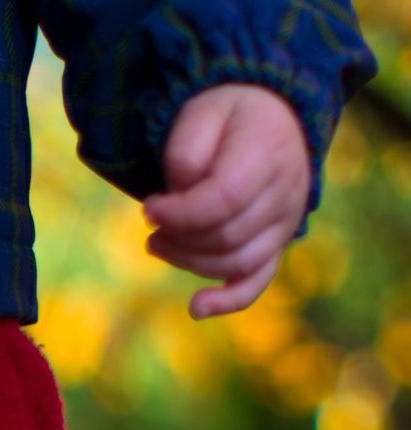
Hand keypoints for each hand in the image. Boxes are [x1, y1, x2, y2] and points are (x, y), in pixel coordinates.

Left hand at [144, 85, 310, 319]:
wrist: (271, 116)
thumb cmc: (227, 117)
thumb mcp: (199, 115)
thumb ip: (185, 156)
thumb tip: (179, 201)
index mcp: (268, 152)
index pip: (223, 200)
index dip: (178, 213)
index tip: (148, 208)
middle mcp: (286, 190)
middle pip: (225, 236)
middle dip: (178, 235)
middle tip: (152, 221)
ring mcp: (286, 221)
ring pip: (235, 262)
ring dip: (187, 261)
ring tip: (157, 242)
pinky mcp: (277, 243)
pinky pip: (258, 281)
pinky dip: (229, 300)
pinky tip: (196, 309)